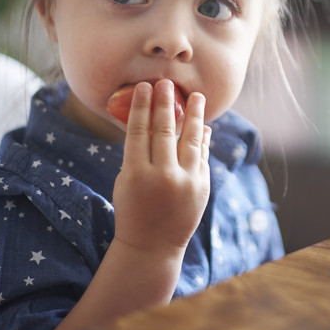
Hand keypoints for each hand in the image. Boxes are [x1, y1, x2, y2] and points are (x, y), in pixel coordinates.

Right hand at [111, 79, 211, 254]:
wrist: (152, 246)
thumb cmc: (132, 208)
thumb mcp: (126, 181)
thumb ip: (139, 154)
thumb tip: (154, 121)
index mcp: (136, 174)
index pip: (139, 131)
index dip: (142, 106)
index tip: (145, 87)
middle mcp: (162, 177)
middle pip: (164, 131)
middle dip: (166, 103)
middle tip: (166, 83)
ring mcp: (185, 182)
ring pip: (191, 140)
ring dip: (194, 115)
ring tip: (197, 96)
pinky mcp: (202, 187)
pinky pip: (202, 156)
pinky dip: (203, 140)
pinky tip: (203, 126)